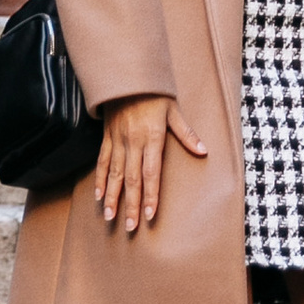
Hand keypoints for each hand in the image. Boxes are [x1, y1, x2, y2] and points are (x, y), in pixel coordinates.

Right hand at [95, 92, 208, 230]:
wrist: (127, 75)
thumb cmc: (154, 93)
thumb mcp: (174, 110)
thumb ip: (186, 133)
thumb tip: (203, 151)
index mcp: (152, 138)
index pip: (151, 173)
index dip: (151, 195)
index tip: (150, 215)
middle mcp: (133, 142)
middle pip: (132, 180)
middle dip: (131, 205)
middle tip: (130, 227)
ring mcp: (118, 141)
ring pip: (114, 174)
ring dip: (112, 197)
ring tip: (110, 217)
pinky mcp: (107, 138)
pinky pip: (102, 162)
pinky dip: (100, 179)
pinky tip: (99, 195)